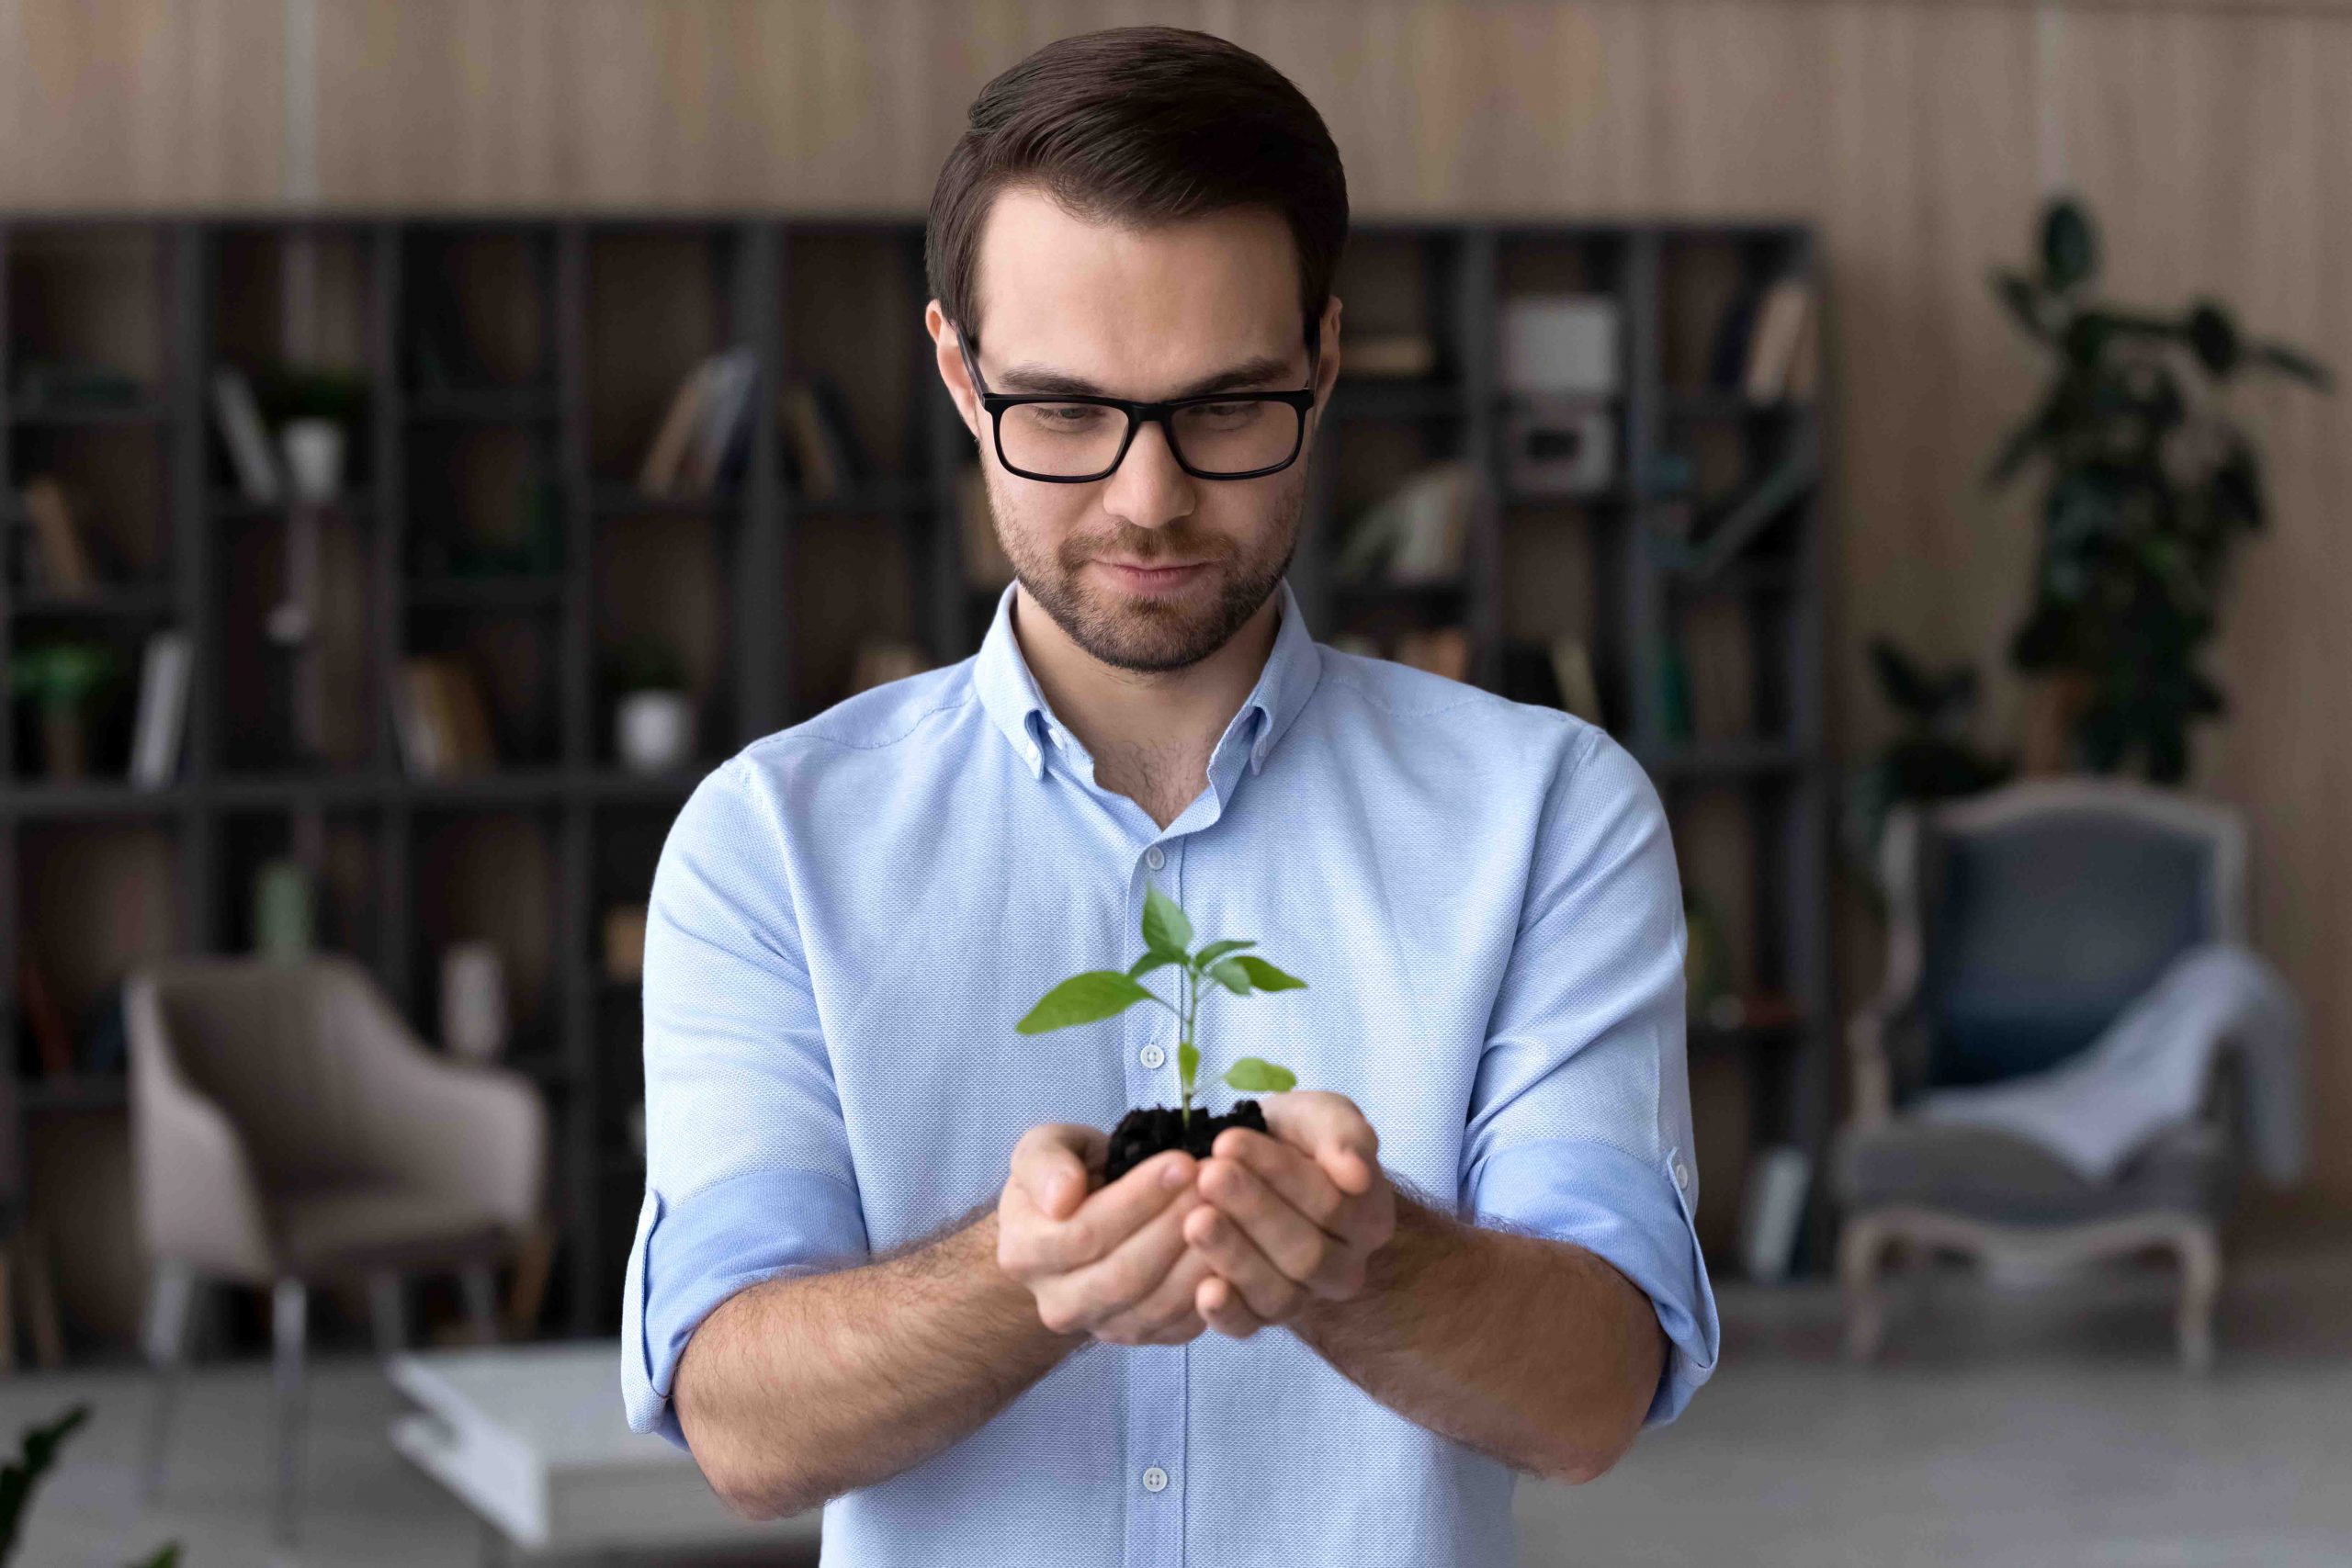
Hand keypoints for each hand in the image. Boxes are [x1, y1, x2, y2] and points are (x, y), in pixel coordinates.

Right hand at [995, 1123, 1221, 1346]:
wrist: (1081, 1222)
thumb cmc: (1067, 1178)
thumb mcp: (1044, 1150)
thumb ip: (1045, 1163)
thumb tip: (1062, 1198)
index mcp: (1025, 1254)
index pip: (1084, 1234)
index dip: (1138, 1199)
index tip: (1182, 1161)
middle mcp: (1057, 1304)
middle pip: (1124, 1274)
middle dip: (1175, 1224)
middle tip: (1215, 1182)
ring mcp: (1101, 1327)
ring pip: (1157, 1303)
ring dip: (1199, 1256)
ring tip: (1230, 1209)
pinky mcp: (1143, 1337)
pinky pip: (1181, 1323)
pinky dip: (1211, 1289)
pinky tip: (1233, 1247)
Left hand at [1182, 1090, 1395, 1338]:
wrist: (1254, 1166)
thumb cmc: (1294, 1139)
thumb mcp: (1322, 1116)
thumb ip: (1345, 1136)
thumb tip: (1355, 1175)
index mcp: (1369, 1221)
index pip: (1331, 1204)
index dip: (1279, 1174)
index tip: (1228, 1141)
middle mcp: (1344, 1269)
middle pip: (1305, 1253)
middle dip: (1252, 1211)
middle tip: (1209, 1176)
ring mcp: (1303, 1297)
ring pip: (1278, 1293)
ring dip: (1234, 1256)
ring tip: (1195, 1221)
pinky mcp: (1259, 1316)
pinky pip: (1247, 1326)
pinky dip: (1226, 1312)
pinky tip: (1203, 1290)